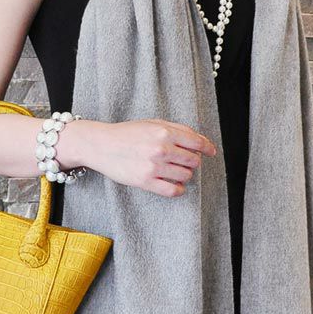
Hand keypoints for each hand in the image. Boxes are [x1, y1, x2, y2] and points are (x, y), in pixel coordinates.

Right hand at [84, 118, 217, 196]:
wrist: (101, 145)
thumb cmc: (126, 133)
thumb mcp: (152, 123)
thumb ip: (177, 129)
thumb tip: (200, 140)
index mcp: (164, 132)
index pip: (197, 142)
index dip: (207, 148)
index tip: (211, 152)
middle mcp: (161, 149)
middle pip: (193, 161)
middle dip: (192, 161)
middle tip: (183, 161)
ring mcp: (153, 166)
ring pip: (185, 176)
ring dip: (185, 175)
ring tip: (175, 171)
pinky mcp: (145, 181)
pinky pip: (173, 190)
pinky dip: (179, 190)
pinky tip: (175, 185)